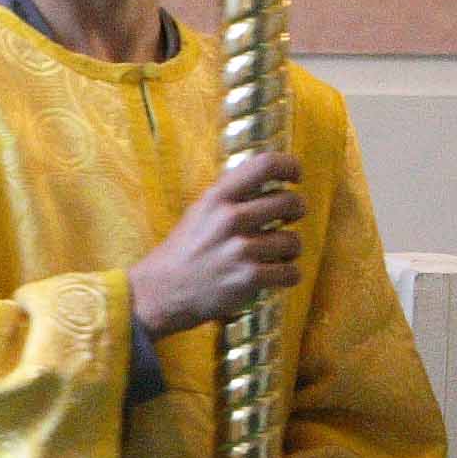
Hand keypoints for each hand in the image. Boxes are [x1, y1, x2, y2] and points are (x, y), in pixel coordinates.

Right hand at [128, 151, 304, 338]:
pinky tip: (276, 275)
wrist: (159, 292)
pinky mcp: (249, 278)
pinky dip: (287, 275)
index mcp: (218, 197)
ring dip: (290, 248)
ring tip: (276, 254)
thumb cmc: (182, 251)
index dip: (290, 166)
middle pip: (289, 202)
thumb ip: (229, 196)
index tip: (295, 176)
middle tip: (290, 218)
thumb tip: (266, 179)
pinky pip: (290, 272)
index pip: (265, 165)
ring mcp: (241, 249)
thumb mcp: (199, 211)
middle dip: (296, 210)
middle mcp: (230, 219)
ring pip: (293, 240)